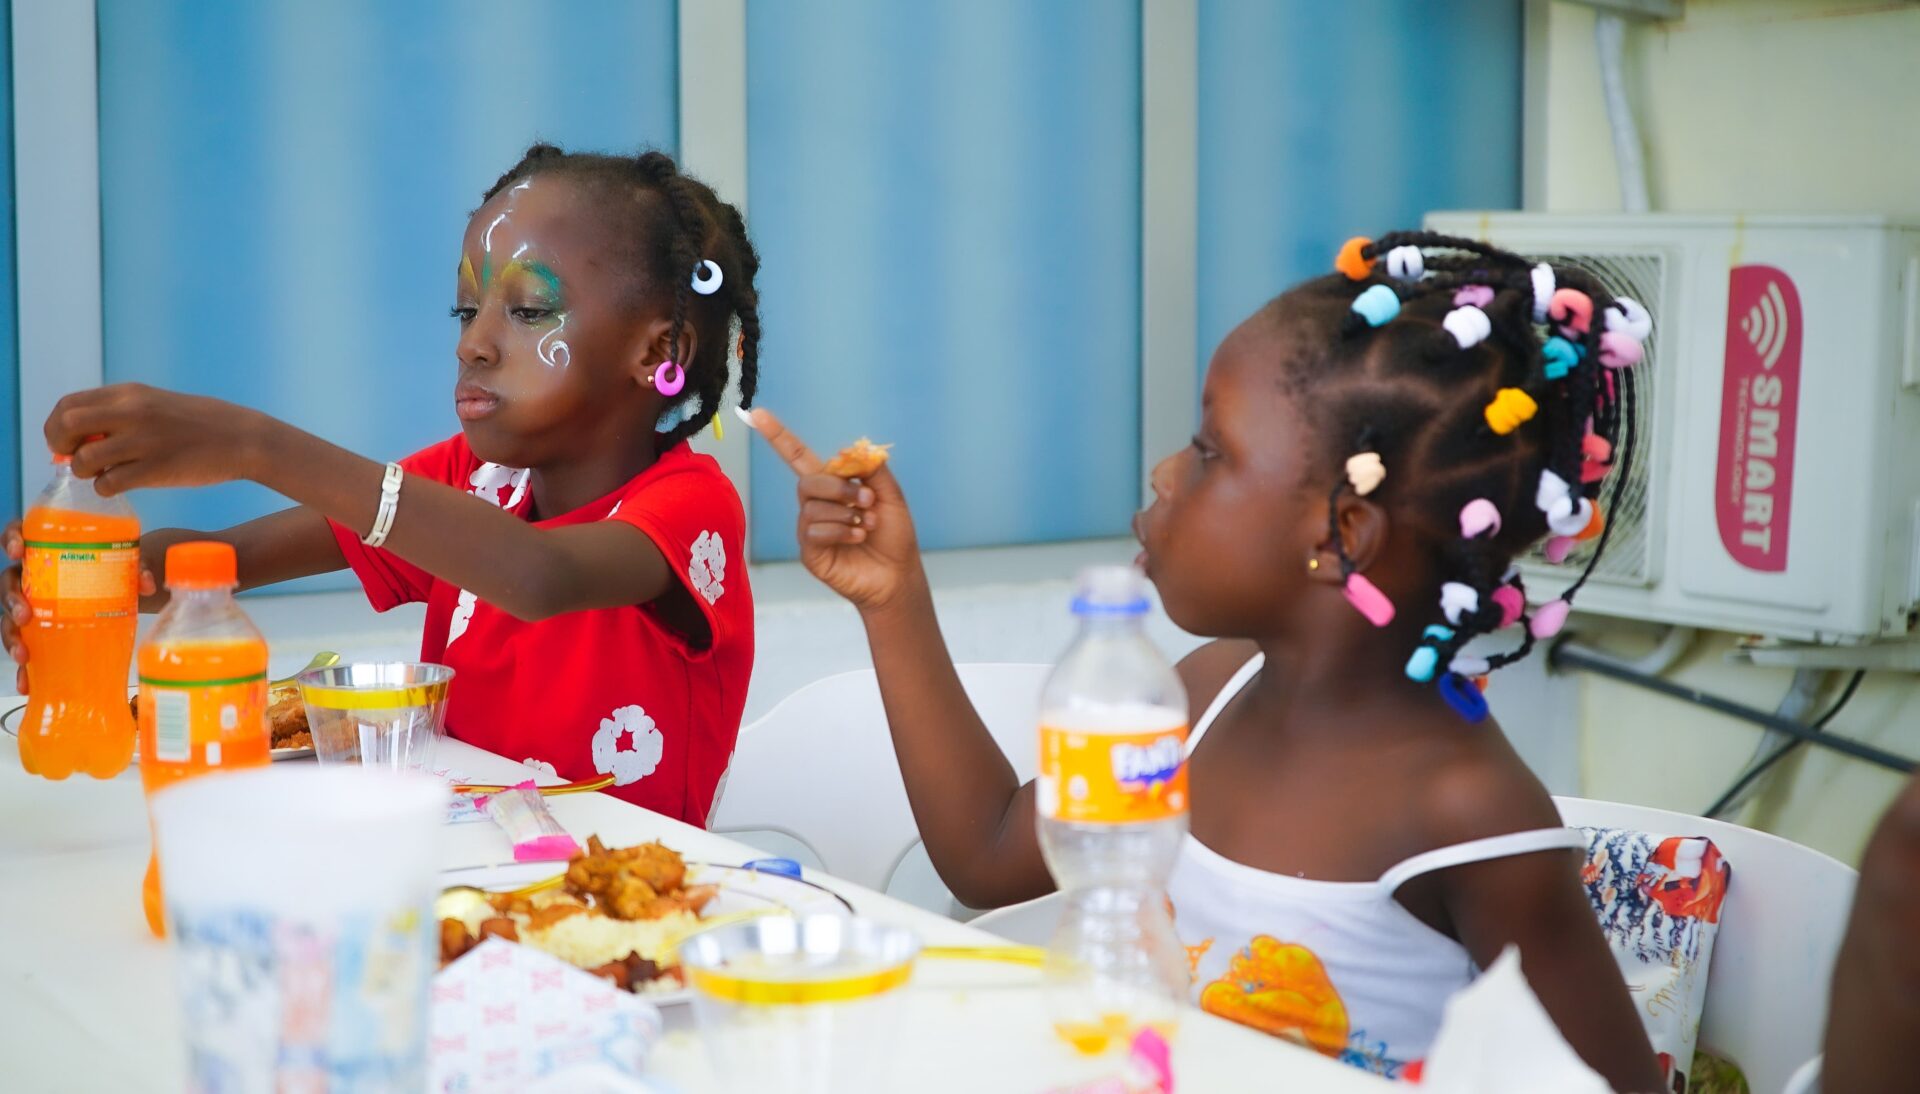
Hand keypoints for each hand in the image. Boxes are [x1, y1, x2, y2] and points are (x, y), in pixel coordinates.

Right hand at [2, 520, 156, 692]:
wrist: (120, 589)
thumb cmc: (113, 568)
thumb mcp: (127, 564)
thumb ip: (137, 568)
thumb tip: (148, 584)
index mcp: (47, 550)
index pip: (19, 534)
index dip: (11, 538)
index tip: (16, 550)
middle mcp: (33, 577)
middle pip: (8, 583)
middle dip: (11, 599)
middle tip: (25, 614)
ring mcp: (32, 605)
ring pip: (9, 618)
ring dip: (12, 636)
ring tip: (24, 655)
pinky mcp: (38, 632)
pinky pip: (25, 646)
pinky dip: (24, 668)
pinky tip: (27, 682)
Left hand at [44, 383, 269, 495]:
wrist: (243, 439)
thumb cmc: (200, 424)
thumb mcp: (155, 404)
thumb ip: (119, 413)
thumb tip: (80, 436)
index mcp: (129, 394)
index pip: (68, 405)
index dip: (56, 427)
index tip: (68, 442)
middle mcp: (132, 412)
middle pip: (66, 426)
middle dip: (61, 448)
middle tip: (76, 459)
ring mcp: (143, 441)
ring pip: (84, 459)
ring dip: (85, 471)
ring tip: (104, 473)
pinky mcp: (156, 470)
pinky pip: (109, 483)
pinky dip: (106, 488)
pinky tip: (121, 485)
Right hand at [746, 408, 924, 614]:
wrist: (897, 575)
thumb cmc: (894, 536)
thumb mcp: (890, 495)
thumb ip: (872, 469)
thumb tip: (849, 450)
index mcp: (832, 486)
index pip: (798, 456)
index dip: (778, 436)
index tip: (757, 413)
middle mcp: (816, 505)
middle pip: (808, 481)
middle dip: (839, 486)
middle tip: (867, 500)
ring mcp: (809, 529)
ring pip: (812, 507)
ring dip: (846, 513)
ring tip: (868, 525)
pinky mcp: (809, 552)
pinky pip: (813, 531)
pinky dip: (840, 531)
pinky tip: (858, 538)